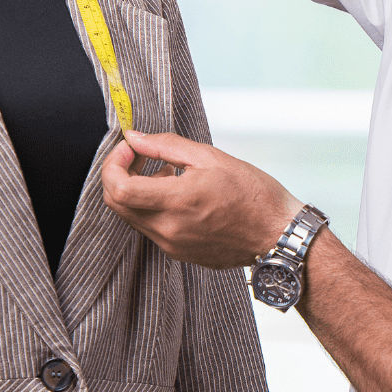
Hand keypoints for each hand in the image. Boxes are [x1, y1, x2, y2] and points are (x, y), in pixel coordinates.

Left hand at [102, 130, 302, 269]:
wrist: (278, 234)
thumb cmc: (253, 194)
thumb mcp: (210, 157)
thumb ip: (166, 146)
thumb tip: (134, 138)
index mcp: (177, 202)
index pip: (119, 189)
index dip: (113, 165)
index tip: (128, 149)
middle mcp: (169, 229)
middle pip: (118, 205)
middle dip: (119, 176)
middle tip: (138, 157)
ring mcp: (172, 245)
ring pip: (132, 217)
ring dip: (136, 192)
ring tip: (165, 173)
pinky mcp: (179, 253)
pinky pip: (150, 229)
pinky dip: (151, 208)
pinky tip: (176, 194)